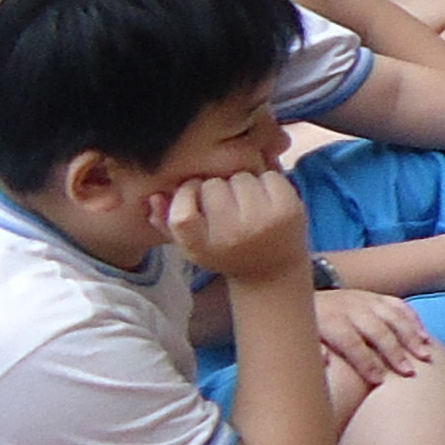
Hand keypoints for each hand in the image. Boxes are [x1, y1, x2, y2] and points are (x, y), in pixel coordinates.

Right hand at [168, 168, 313, 288]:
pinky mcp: (289, 209)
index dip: (184, 195)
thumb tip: (155, 195)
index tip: (191, 192)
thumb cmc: (226, 252)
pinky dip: (265, 181)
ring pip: (240, 177)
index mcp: (204, 248)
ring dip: (240, 182)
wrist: (272, 269)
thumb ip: (167, 223)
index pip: (182, 215)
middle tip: (224, 202)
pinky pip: (268, 175)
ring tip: (244, 203)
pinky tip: (265, 199)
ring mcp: (264, 222)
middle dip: (215, 187)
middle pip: (212, 186)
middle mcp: (233, 236)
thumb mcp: (193, 246)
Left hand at [312, 289, 434, 379]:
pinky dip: (414, 320)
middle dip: (395, 352)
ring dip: (411, 335)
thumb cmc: (304, 329)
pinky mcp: (375, 297)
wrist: (300, 297)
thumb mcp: (297, 340)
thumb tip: (324, 361)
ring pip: (393, 316)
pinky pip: (399, 306)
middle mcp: (350, 308)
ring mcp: (365, 300)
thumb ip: (310, 352)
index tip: (380, 381)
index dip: (366, 362)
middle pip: (377, 330)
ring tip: (425, 354)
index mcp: (329, 321)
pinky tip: (425, 336)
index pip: (351, 343)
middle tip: (409, 372)